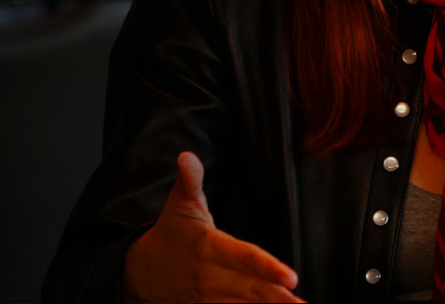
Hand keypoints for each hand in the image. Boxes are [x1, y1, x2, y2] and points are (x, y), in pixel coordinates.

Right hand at [123, 152, 302, 302]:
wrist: (142, 273)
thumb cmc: (171, 233)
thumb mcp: (179, 205)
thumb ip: (189, 181)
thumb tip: (187, 156)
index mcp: (208, 248)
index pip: (242, 257)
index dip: (267, 267)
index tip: (291, 277)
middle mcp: (212, 276)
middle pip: (249, 288)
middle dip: (276, 297)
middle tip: (302, 302)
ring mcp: (212, 297)